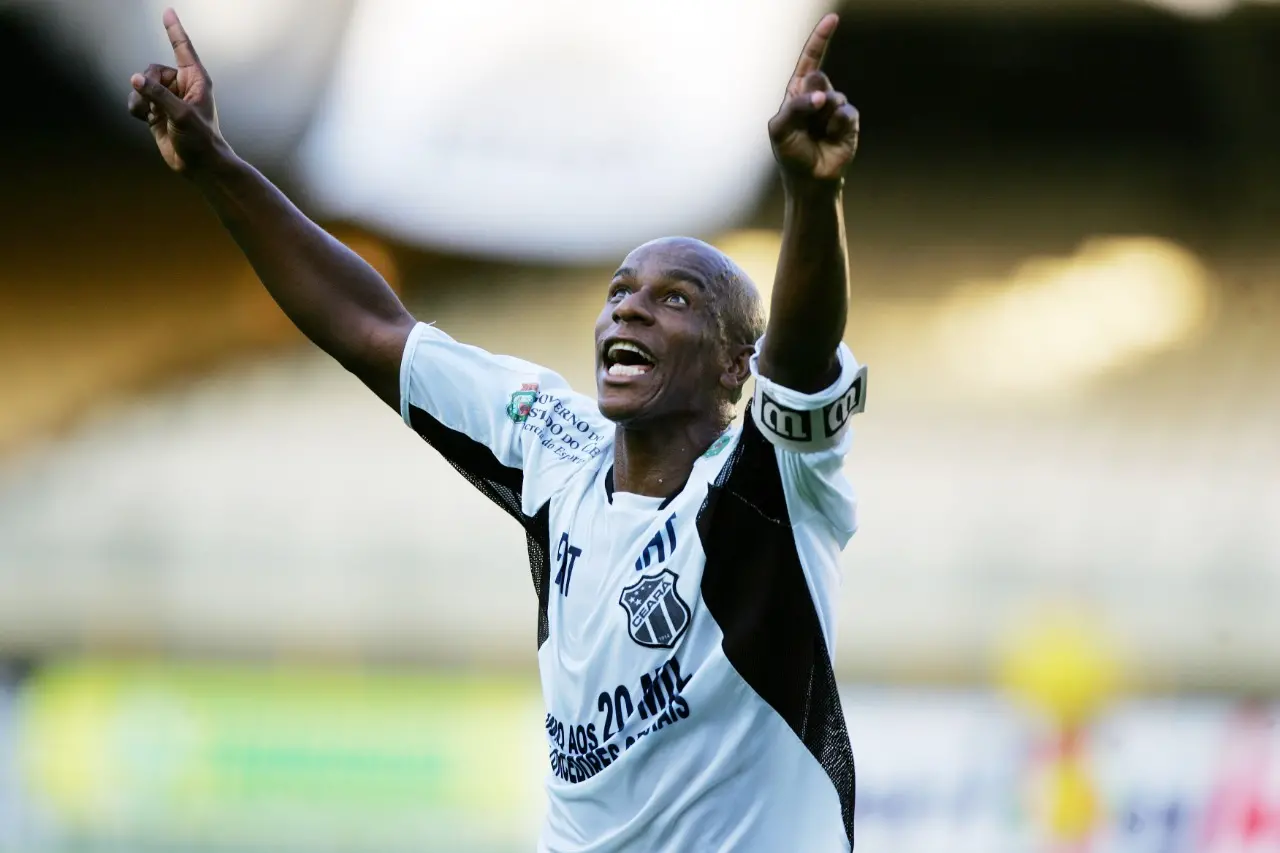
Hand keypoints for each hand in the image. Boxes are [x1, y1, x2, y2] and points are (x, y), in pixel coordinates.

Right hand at [126, 8, 225, 173]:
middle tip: (155, 105)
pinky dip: (136, 107)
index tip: (168, 11)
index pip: (182, 48)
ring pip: (141, 84)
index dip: (174, 30)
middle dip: (147, 85)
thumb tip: (135, 78)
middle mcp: (181, 85)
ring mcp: (168, 97)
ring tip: (152, 116)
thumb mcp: (181, 115)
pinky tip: (147, 120)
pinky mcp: (156, 110)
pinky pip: (136, 98)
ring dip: (140, 99)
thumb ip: (157, 94)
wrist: (199, 165)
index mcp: (196, 80)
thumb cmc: (200, 139)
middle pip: (152, 69)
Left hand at [768, 14, 858, 185]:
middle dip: (811, 97)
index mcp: (798, 92)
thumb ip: (795, 107)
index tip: (833, 18)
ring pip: (833, 97)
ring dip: (822, 118)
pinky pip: (845, 112)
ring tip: (817, 135)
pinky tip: (831, 138)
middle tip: (806, 119)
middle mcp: (818, 95)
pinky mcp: (849, 120)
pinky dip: (836, 126)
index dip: (820, 38)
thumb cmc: (791, 154)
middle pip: (819, 77)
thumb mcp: (780, 130)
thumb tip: (823, 96)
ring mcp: (835, 107)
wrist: (810, 180)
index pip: (810, 59)